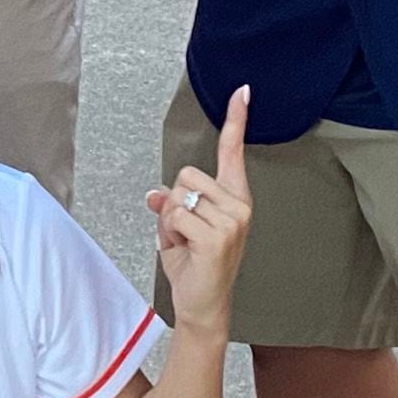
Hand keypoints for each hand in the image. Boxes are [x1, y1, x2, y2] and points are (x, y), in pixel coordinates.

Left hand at [145, 86, 254, 338]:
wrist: (202, 305)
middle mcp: (239, 206)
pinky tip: (185, 250)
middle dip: (174, 202)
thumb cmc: (195, 266)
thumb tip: (155, 194)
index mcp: (235, 198)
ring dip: (170, 221)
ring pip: (178, 197)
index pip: (233, 152)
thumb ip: (172, 205)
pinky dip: (170, 234)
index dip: (236, 120)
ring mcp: (232, 221)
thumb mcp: (179, 229)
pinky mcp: (218, 237)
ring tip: (185, 243)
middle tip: (185, 232)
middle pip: (186, 174)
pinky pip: (175, 217)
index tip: (241, 92)